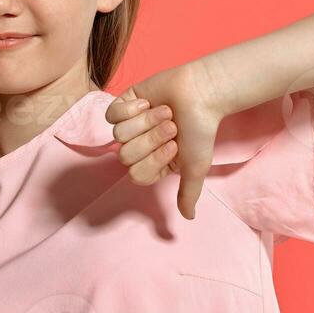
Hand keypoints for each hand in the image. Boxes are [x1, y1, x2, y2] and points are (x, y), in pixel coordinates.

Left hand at [104, 61, 228, 219]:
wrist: (201, 94)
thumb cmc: (201, 130)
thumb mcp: (196, 167)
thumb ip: (188, 193)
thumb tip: (188, 218)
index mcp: (154, 163)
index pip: (136, 175)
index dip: (153, 160)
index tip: (175, 147)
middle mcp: (140, 146)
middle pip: (125, 156)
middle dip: (151, 139)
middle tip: (172, 126)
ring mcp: (130, 125)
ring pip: (119, 135)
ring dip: (146, 122)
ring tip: (165, 111)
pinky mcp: (124, 104)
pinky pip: (112, 115)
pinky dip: (132, 108)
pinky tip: (148, 102)